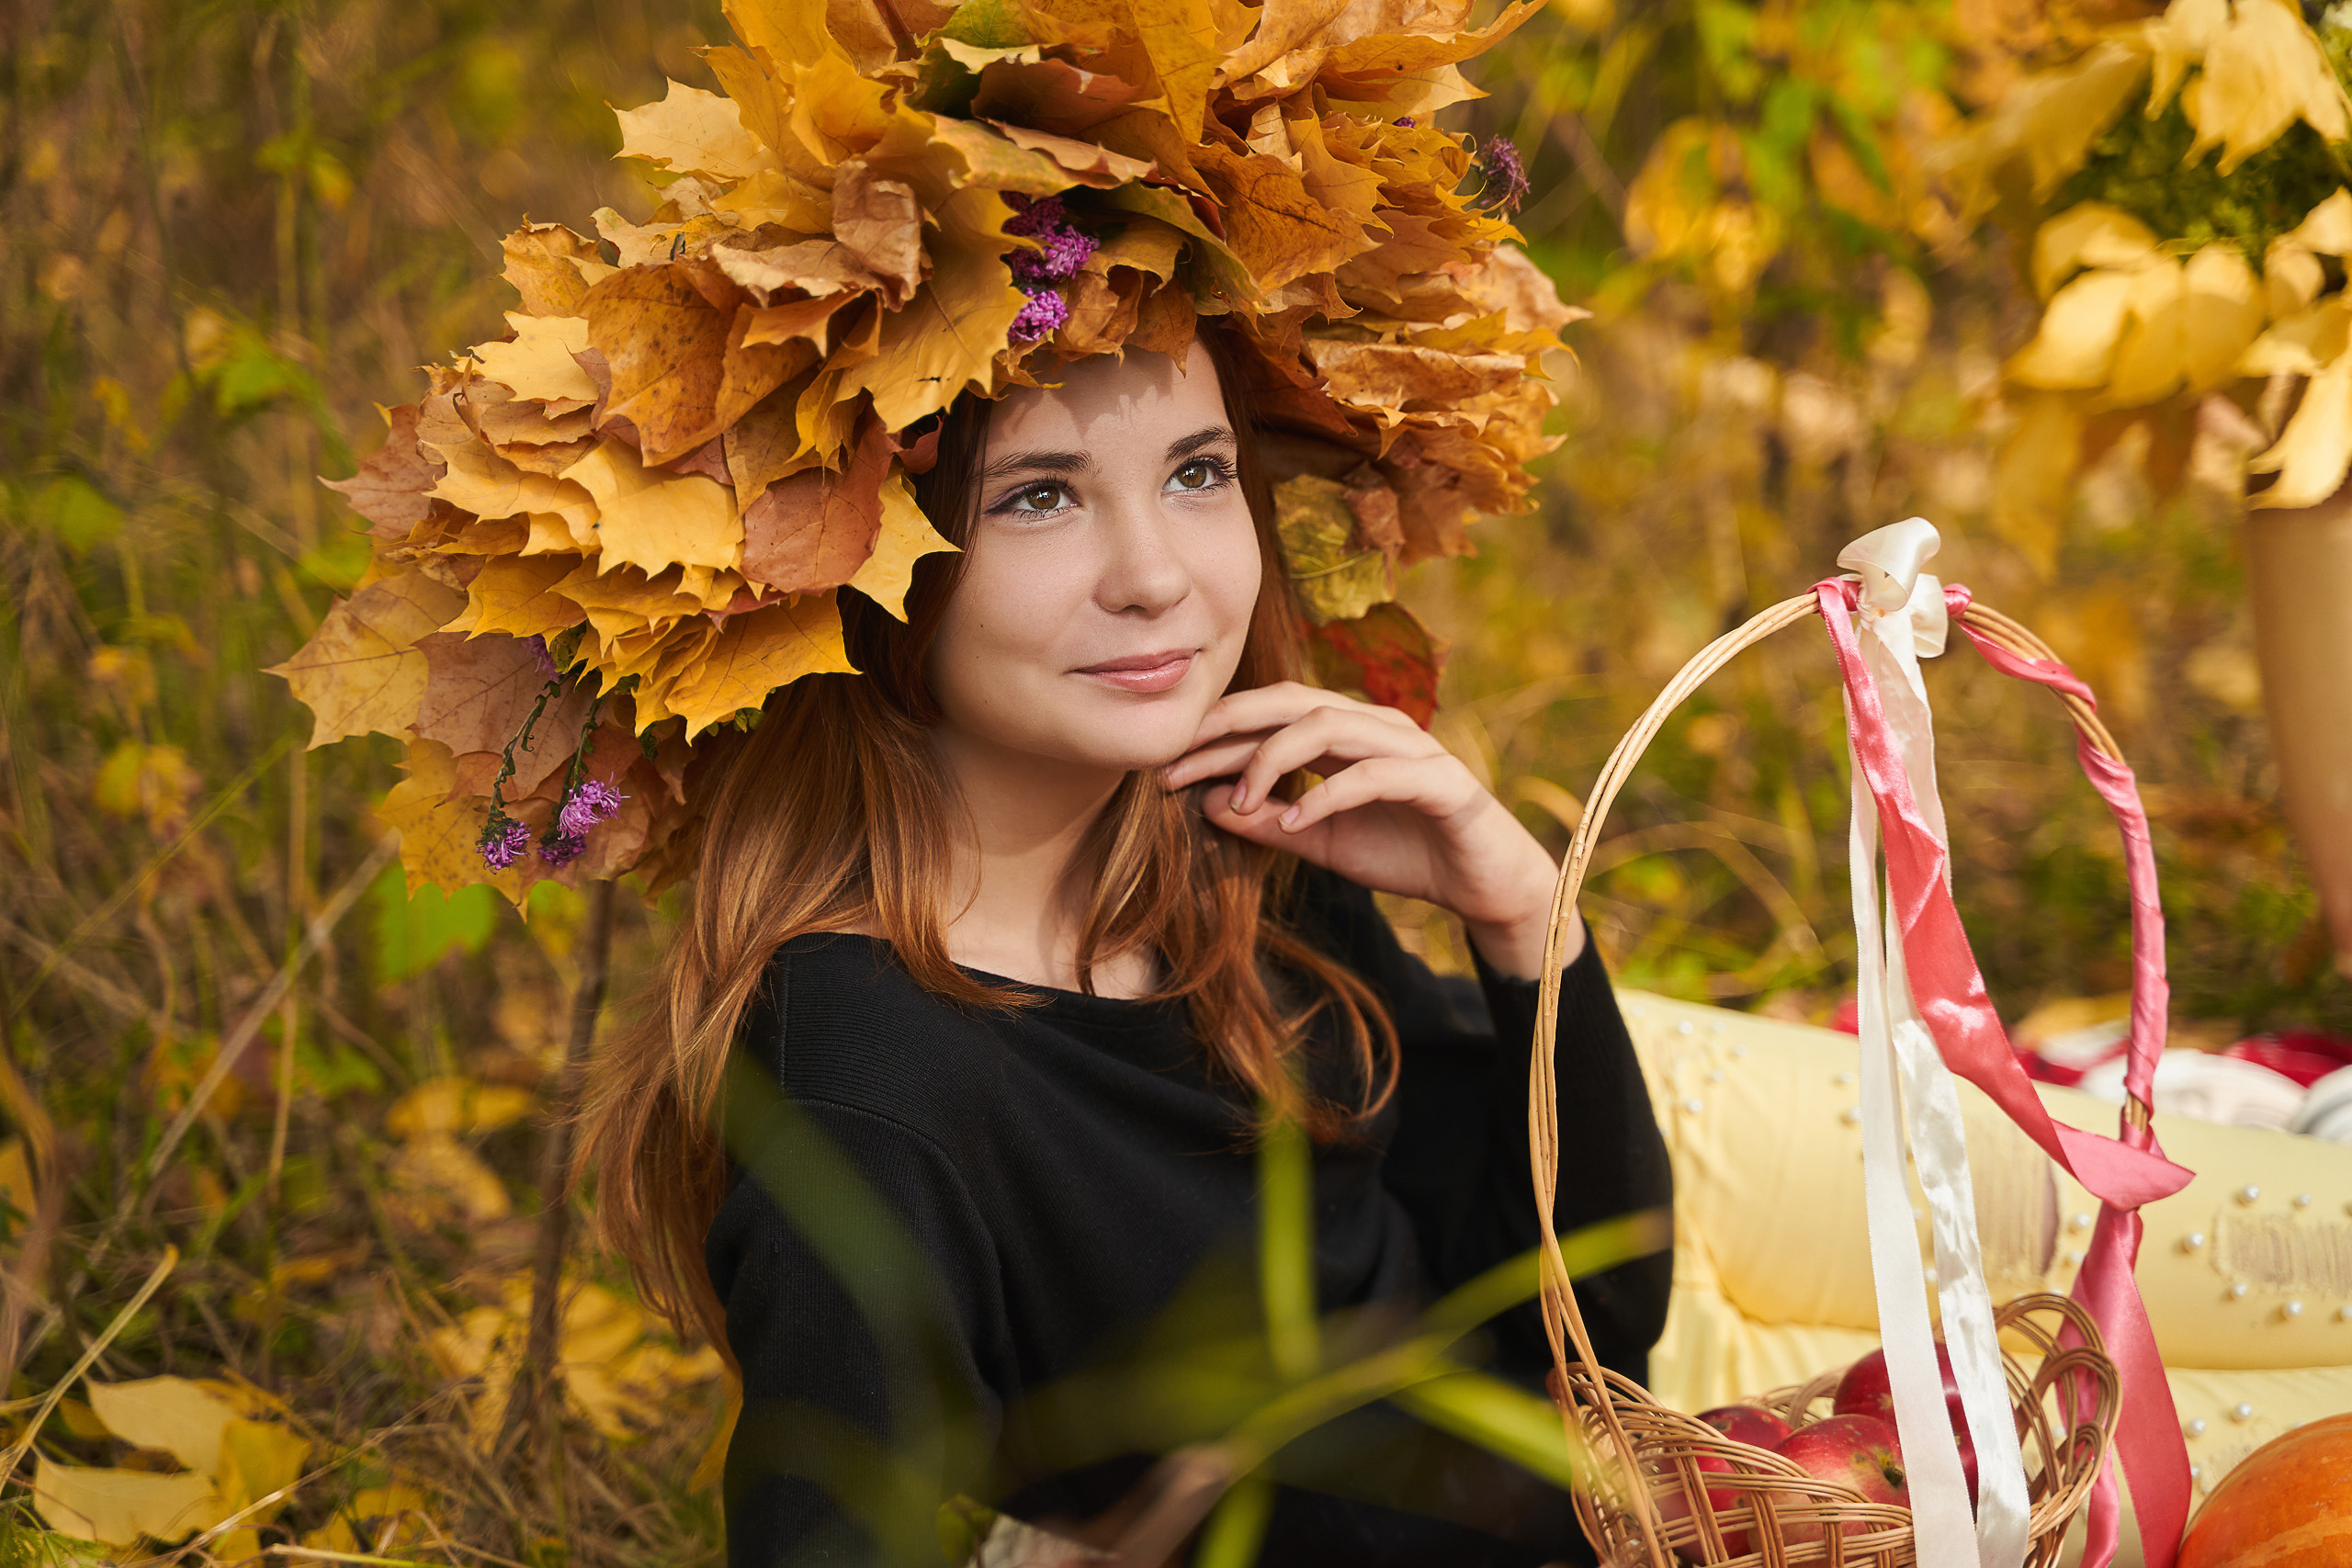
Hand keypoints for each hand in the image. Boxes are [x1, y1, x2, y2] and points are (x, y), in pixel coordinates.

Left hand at [1159, 682, 1579, 979]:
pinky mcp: (1439, 781)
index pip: (1270, 715)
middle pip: (1292, 703)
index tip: (1164, 764)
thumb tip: (1211, 804)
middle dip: (1230, 729)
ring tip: (1240, 801)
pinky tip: (1293, 823)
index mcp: (1345, 733)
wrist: (1484, 885)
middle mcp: (1374, 726)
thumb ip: (1271, 822)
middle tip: (1179, 762)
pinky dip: (1327, 795)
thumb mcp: (1321, 843)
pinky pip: (1374, 775)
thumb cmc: (1405, 853)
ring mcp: (1409, 748)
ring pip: (1329, 727)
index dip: (1216, 734)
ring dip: (1274, 761)